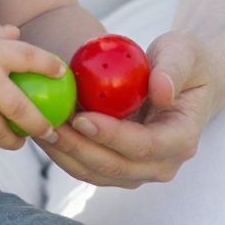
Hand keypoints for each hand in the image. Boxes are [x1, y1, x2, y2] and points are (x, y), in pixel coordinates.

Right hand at [0, 23, 73, 149]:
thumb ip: (1, 34)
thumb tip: (21, 35)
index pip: (29, 58)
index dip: (49, 65)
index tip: (62, 73)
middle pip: (21, 110)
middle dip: (41, 125)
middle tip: (52, 132)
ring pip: (2, 132)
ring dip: (16, 140)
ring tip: (23, 141)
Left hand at [36, 31, 224, 188]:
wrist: (187, 81)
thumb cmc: (186, 61)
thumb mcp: (184, 52)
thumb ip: (174, 68)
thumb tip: (161, 90)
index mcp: (182, 139)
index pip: (143, 145)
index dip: (110, 135)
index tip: (80, 117)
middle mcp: (163, 164)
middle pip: (113, 165)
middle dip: (76, 147)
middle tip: (46, 123)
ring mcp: (140, 171)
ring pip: (94, 172)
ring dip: (64, 152)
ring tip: (37, 125)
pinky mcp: (120, 168)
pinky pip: (86, 166)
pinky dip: (64, 151)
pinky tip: (44, 127)